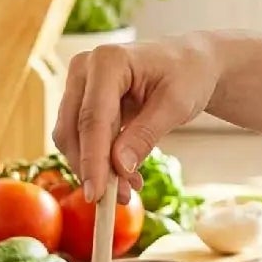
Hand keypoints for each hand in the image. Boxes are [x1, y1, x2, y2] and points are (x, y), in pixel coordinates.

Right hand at [53, 34, 220, 202]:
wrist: (189, 63)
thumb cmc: (187, 75)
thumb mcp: (176, 105)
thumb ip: (145, 135)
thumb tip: (118, 168)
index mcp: (108, 60)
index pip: (93, 118)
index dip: (92, 159)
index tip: (96, 194)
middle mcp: (85, 69)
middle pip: (75, 130)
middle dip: (93, 169)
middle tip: (116, 200)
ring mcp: (79, 84)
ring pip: (72, 138)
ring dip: (95, 168)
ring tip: (126, 190)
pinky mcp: (80, 102)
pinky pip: (81, 138)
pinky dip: (98, 161)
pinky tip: (123, 178)